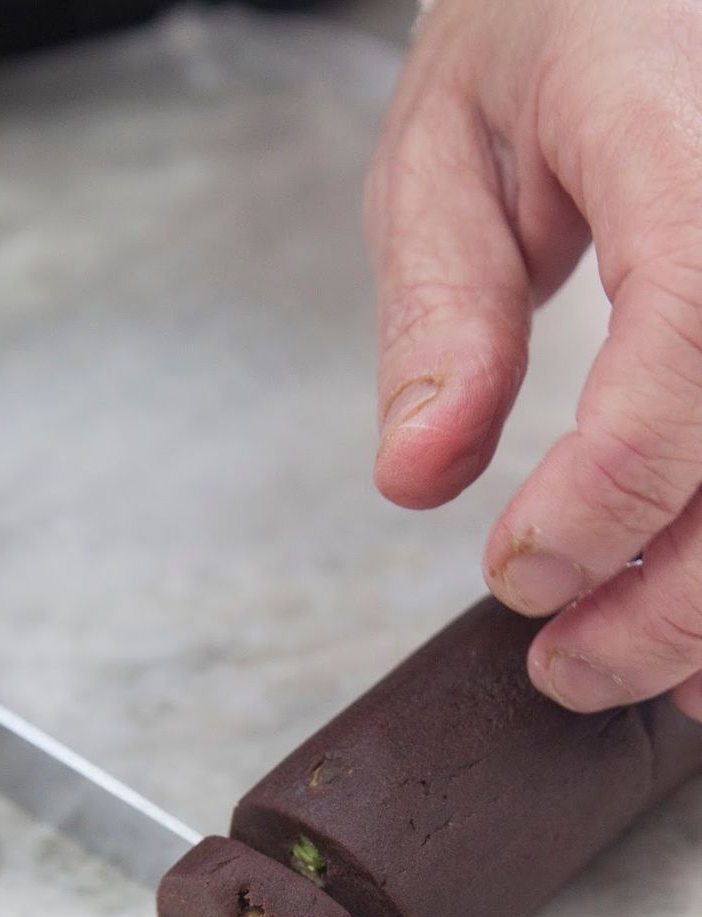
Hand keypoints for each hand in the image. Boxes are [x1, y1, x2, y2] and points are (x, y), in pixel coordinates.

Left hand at [368, 0, 701, 721]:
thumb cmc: (550, 31)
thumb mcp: (447, 151)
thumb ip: (442, 314)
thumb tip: (417, 477)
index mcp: (681, 126)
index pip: (688, 330)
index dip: (611, 490)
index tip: (518, 578)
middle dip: (677, 598)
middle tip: (567, 669)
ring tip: (646, 676)